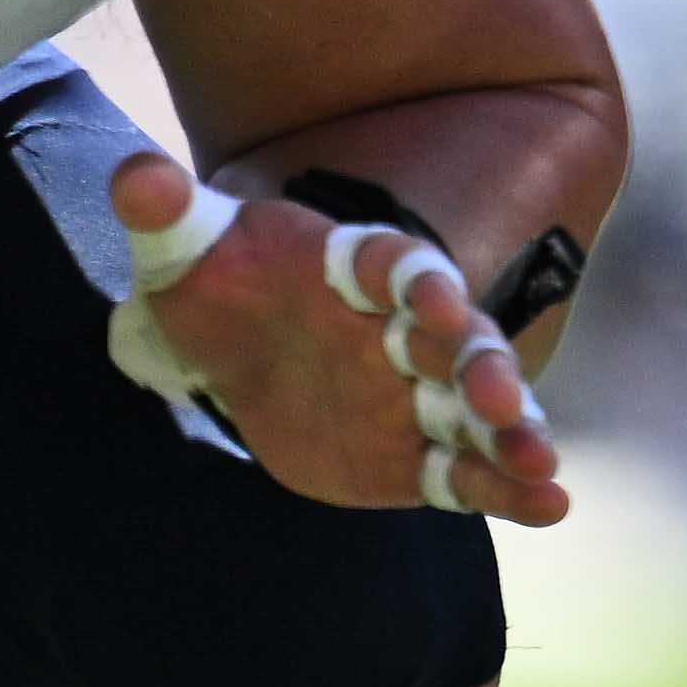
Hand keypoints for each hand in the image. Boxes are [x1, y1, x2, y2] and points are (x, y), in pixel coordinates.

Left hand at [100, 151, 567, 523]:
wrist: (234, 346)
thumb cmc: (218, 284)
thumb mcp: (181, 247)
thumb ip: (163, 209)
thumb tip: (137, 180)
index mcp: (357, 268)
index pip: (399, 268)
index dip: (418, 282)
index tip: (431, 300)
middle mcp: (405, 328)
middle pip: (458, 343)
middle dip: (482, 367)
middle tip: (497, 397)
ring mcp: (418, 395)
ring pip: (477, 412)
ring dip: (513, 434)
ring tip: (540, 465)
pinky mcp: (416, 456)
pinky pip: (468, 474)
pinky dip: (508, 489)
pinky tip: (549, 506)